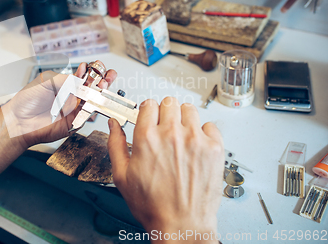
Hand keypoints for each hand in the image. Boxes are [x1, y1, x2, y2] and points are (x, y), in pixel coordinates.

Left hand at [2, 61, 116, 149]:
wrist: (19, 120)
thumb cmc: (28, 100)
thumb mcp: (47, 81)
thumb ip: (65, 79)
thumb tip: (81, 76)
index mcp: (66, 84)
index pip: (86, 76)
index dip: (94, 71)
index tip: (98, 66)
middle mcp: (72, 96)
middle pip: (94, 88)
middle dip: (104, 81)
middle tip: (108, 76)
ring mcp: (73, 109)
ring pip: (93, 101)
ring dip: (100, 93)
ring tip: (102, 86)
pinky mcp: (73, 122)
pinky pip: (86, 116)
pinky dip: (91, 109)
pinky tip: (91, 101)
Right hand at [107, 97, 223, 242]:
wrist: (182, 225)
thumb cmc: (153, 205)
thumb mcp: (122, 176)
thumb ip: (115, 144)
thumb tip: (113, 125)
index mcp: (147, 138)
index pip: (148, 104)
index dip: (147, 111)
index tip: (149, 118)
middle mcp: (172, 134)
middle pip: (169, 102)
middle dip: (164, 112)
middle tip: (164, 126)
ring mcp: (195, 140)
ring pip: (190, 110)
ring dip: (183, 118)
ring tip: (181, 135)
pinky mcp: (214, 148)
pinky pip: (210, 126)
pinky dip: (204, 132)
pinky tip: (196, 145)